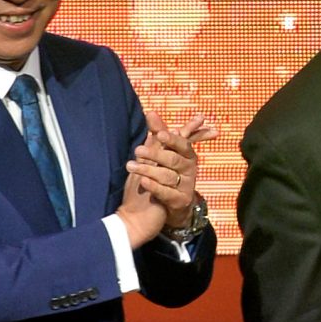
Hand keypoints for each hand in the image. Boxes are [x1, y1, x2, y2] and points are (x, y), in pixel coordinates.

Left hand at [128, 111, 215, 233]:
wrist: (155, 210)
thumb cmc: (160, 175)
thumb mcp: (160, 154)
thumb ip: (158, 134)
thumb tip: (151, 112)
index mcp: (187, 155)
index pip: (182, 144)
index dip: (172, 140)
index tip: (161, 134)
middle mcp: (190, 170)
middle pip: (173, 160)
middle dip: (155, 154)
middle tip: (138, 150)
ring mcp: (186, 186)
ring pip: (167, 175)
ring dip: (148, 170)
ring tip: (131, 166)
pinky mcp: (180, 201)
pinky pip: (166, 193)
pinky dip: (154, 186)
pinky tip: (143, 182)